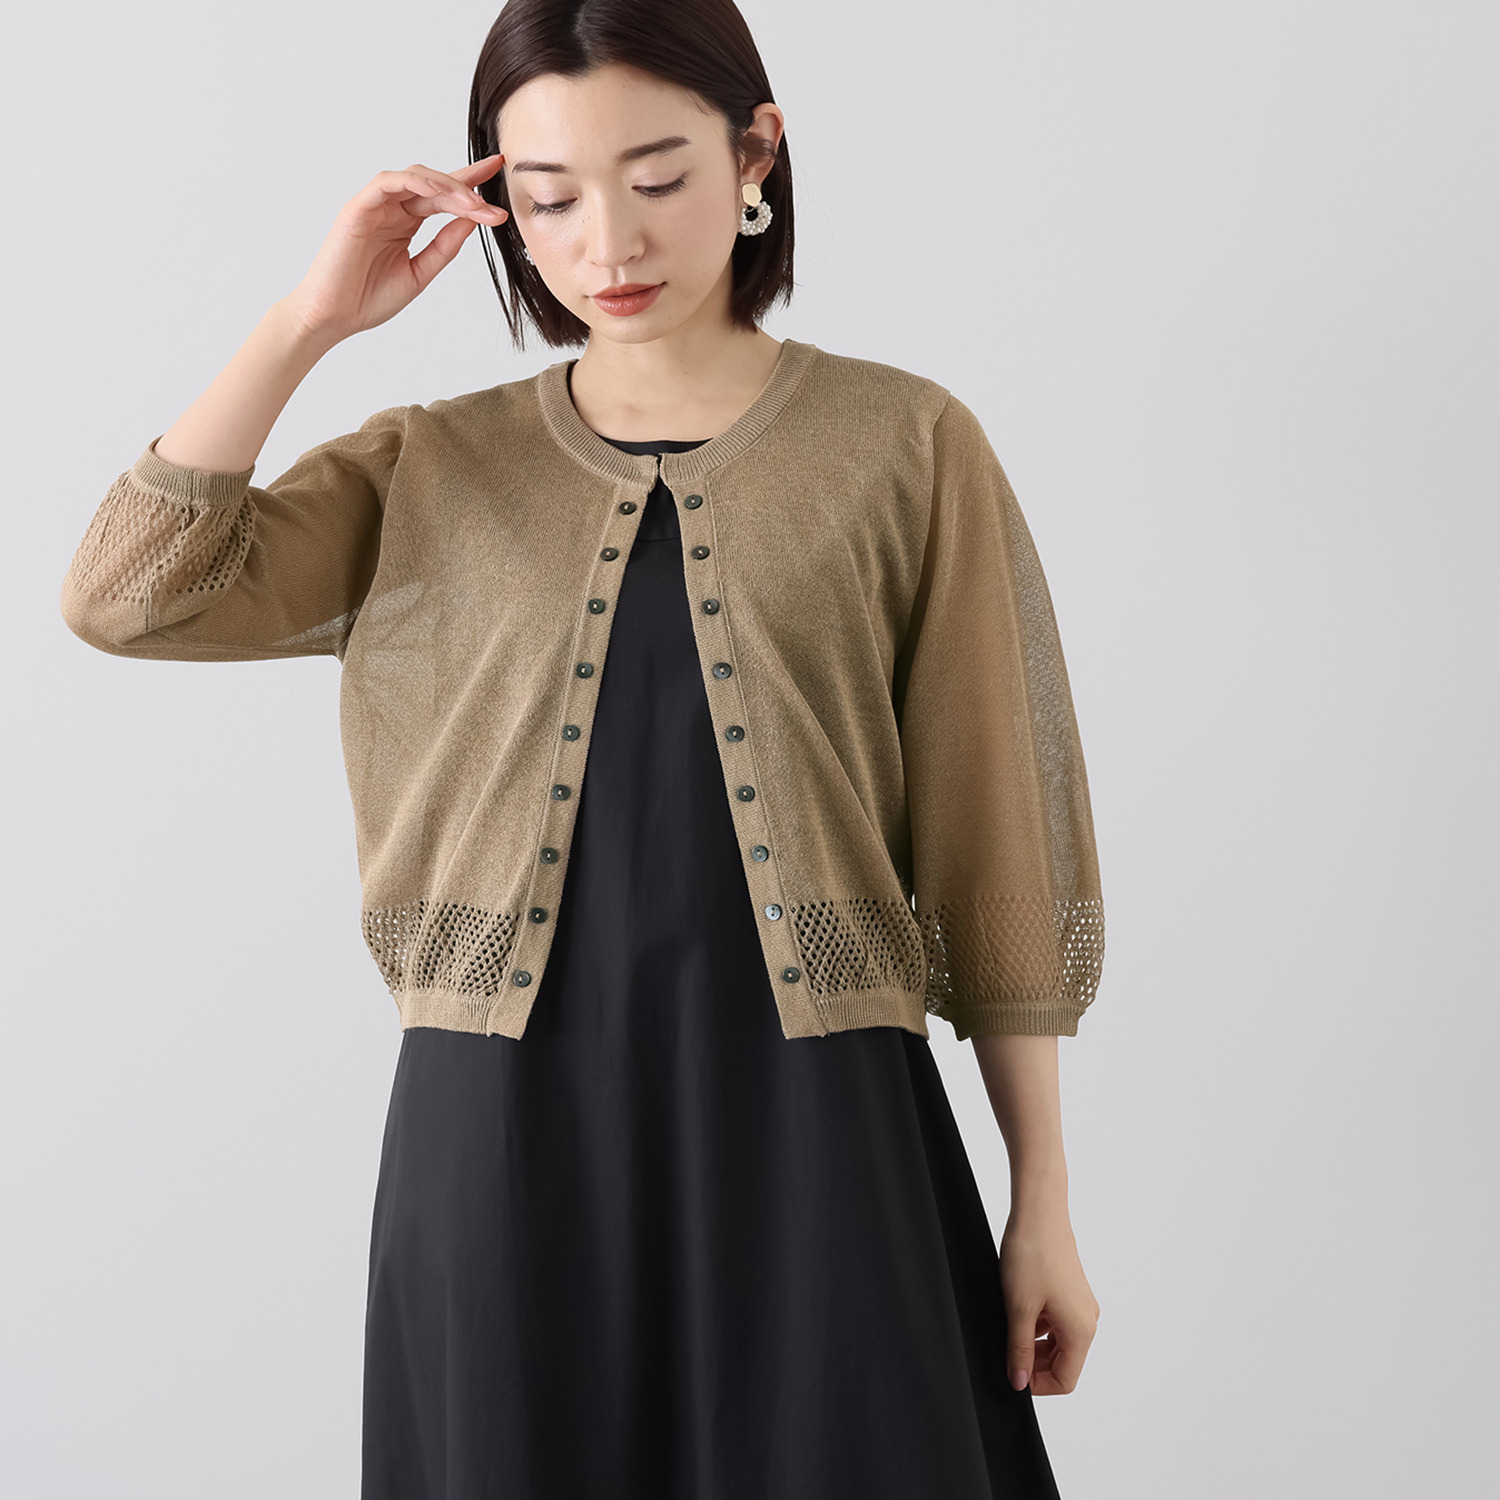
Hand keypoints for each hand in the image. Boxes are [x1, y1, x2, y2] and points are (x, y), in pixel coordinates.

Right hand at [285, 155, 509, 343]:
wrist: (334, 318)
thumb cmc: (369, 299)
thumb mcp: (420, 273)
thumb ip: (444, 247)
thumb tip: (471, 223)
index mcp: (406, 223)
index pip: (442, 196)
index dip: (470, 183)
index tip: (499, 172)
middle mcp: (392, 209)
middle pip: (434, 185)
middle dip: (467, 190)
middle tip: (492, 207)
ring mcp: (374, 206)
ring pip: (415, 178)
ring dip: (446, 187)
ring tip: (473, 205)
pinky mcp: (357, 208)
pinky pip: (388, 182)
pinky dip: (415, 182)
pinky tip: (439, 191)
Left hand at [998, 1203, 1099, 1394]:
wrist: (1039, 1212)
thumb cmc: (1032, 1255)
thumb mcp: (1019, 1308)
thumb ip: (1019, 1350)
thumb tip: (1019, 1382)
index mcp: (1081, 1330)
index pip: (1065, 1380)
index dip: (1037, 1385)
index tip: (1011, 1375)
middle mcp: (1087, 1321)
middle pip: (1063, 1363)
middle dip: (1034, 1365)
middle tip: (1004, 1353)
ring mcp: (1080, 1305)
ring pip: (1058, 1343)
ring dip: (1033, 1345)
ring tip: (1007, 1327)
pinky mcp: (1071, 1292)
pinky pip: (1056, 1323)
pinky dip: (1037, 1325)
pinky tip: (1016, 1310)